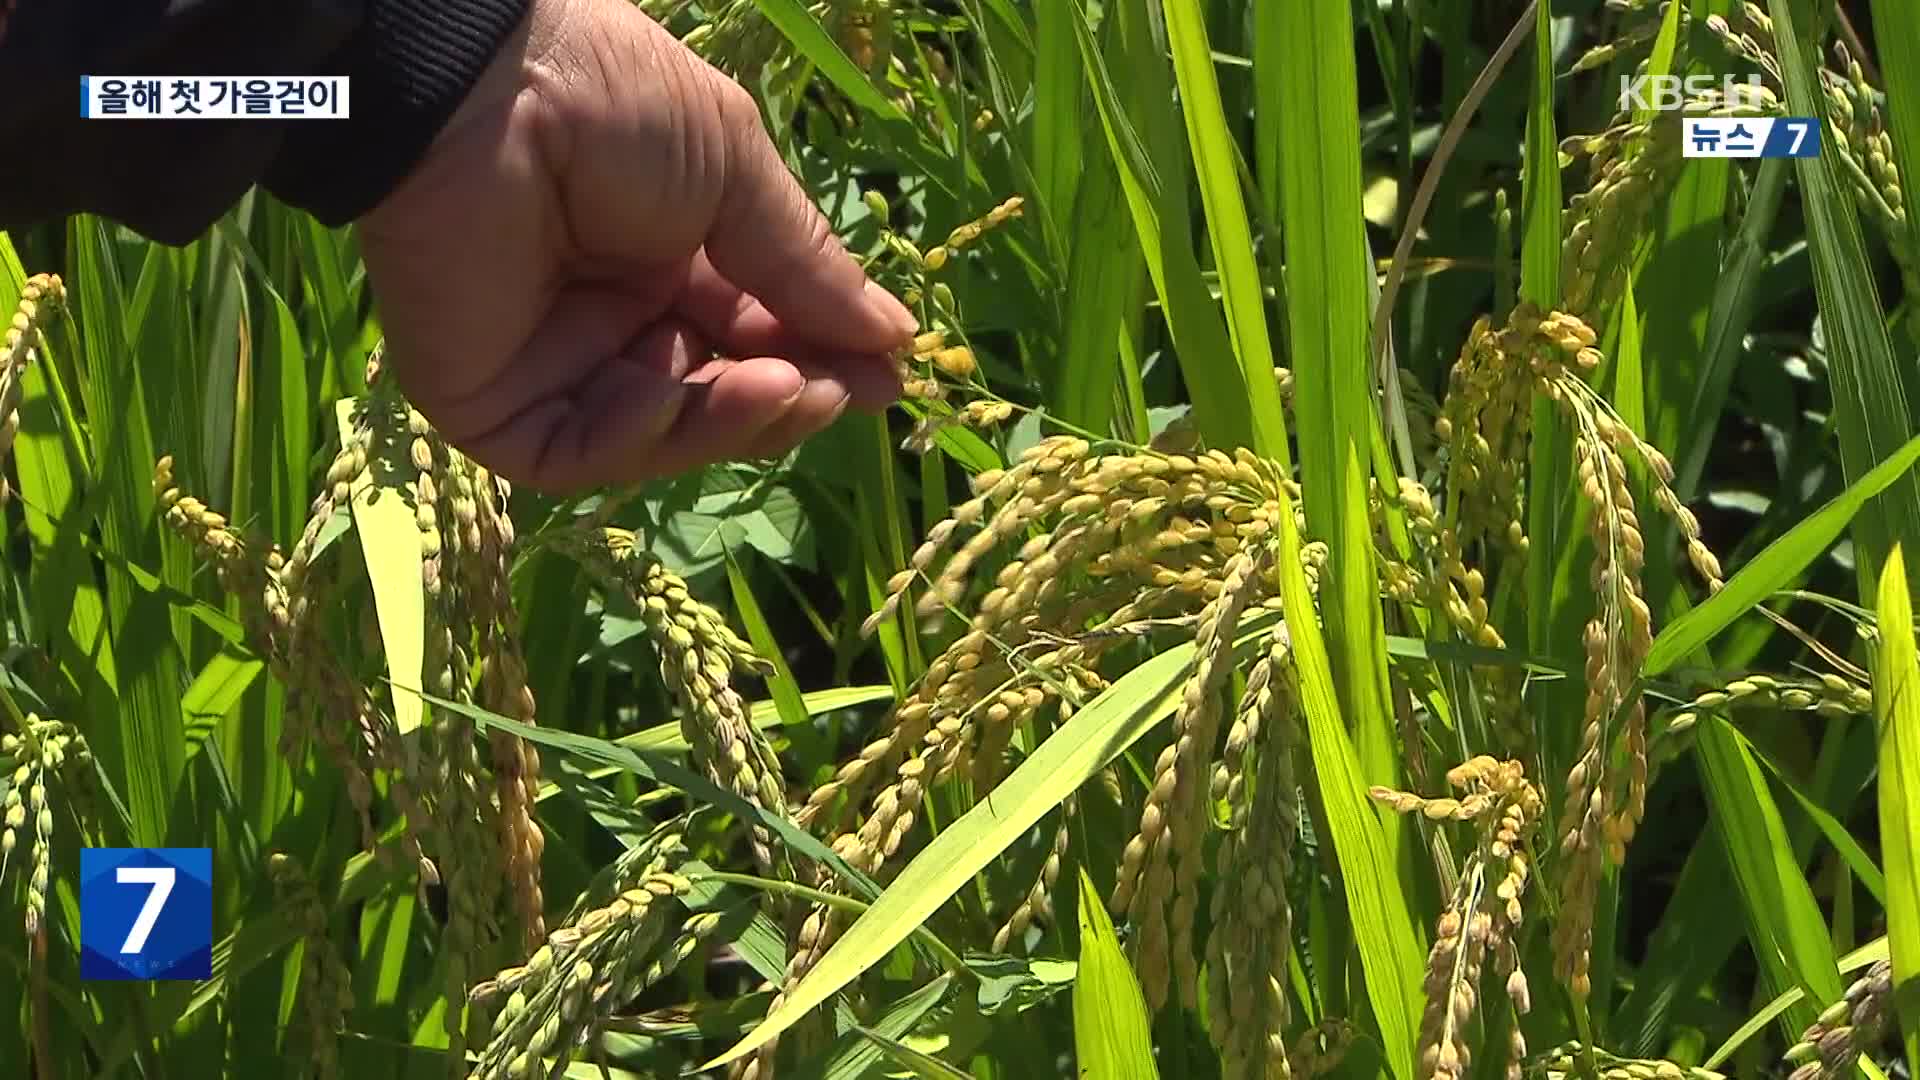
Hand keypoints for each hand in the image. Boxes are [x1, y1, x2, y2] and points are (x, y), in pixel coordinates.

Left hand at [354, 0, 916, 492]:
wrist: (487, 86)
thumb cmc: (612, 102)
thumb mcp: (735, 175)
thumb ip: (807, 268)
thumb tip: (894, 340)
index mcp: (667, 256)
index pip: (754, 336)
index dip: (819, 360)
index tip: (888, 380)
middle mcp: (612, 317)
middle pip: (714, 397)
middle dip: (784, 400)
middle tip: (840, 393)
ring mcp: (551, 364)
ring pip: (658, 436)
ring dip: (726, 420)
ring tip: (778, 386)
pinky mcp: (490, 403)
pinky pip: (579, 452)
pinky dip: (637, 434)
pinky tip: (667, 388)